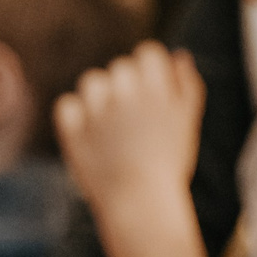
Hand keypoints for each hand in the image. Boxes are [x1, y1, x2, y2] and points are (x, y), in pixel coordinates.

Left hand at [54, 42, 204, 210]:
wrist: (140, 204)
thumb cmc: (169, 164)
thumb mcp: (189, 123)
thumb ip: (188, 84)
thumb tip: (179, 54)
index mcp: (157, 90)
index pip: (148, 52)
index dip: (150, 69)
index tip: (152, 90)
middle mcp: (126, 94)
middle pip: (121, 67)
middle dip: (127, 86)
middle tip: (134, 118)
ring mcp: (97, 111)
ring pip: (93, 82)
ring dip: (100, 97)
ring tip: (111, 126)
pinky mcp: (72, 129)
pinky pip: (67, 105)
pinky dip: (76, 115)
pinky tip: (90, 133)